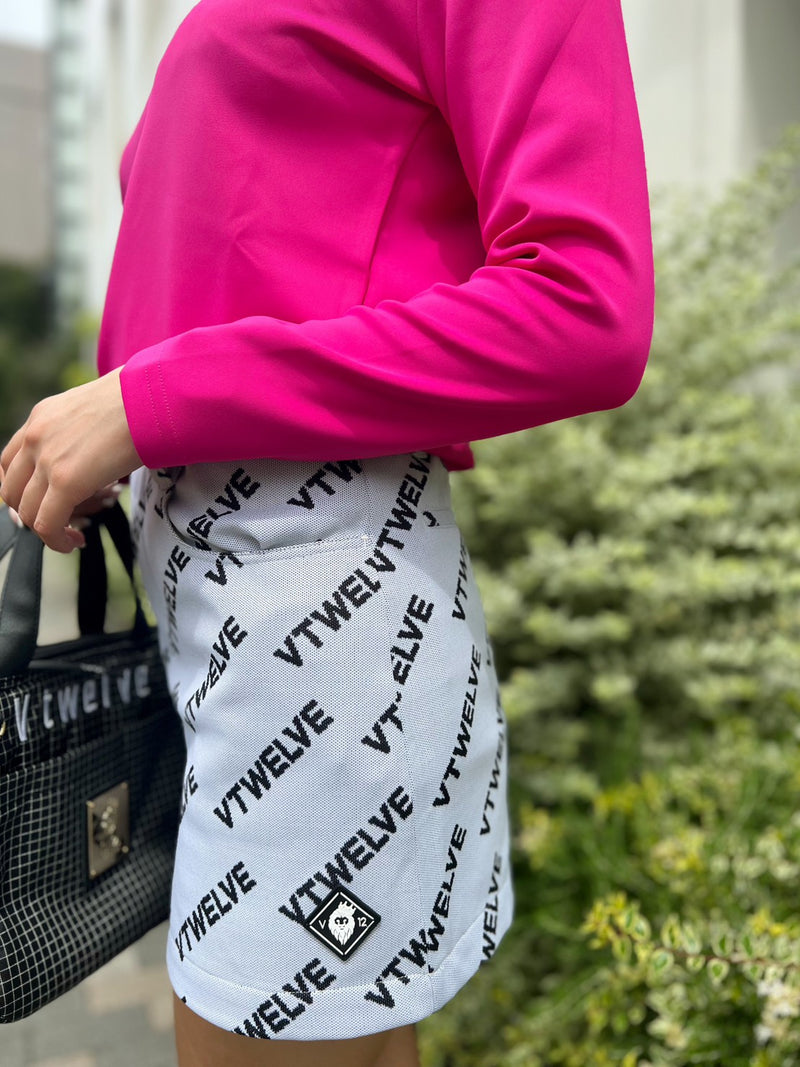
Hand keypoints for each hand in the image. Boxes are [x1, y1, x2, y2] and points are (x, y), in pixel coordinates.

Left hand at [0, 368, 141, 552]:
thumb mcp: (96, 410)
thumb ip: (82, 431)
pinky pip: (47, 524)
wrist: (152, 398)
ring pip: (26, 511)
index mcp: (41, 416)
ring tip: (71, 535)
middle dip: (31, 512)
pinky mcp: (65, 481)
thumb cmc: (138, 402)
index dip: (24, 490)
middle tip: (58, 522)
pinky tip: (75, 542)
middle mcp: (35, 436)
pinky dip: (57, 541)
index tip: (45, 503)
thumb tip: (97, 452)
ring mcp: (46, 459)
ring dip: (46, 530)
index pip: (11, 462)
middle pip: (11, 490)